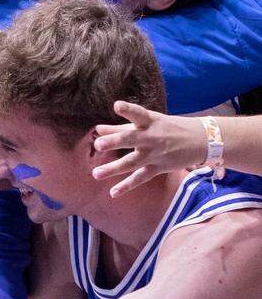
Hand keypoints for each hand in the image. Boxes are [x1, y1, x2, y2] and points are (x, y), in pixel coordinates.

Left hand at [91, 101, 206, 196]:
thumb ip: (122, 127)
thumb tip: (97, 130)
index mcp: (150, 121)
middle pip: (131, 139)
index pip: (138, 113)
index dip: (128, 109)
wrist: (203, 140)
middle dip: (115, 141)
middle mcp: (151, 137)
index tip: (117, 105)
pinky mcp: (159, 167)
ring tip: (95, 174)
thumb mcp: (149, 123)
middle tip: (99, 144)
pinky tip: (113, 193)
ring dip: (113, 168)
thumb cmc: (169, 128)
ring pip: (132, 162)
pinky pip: (141, 178)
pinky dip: (127, 186)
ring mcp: (155, 154)